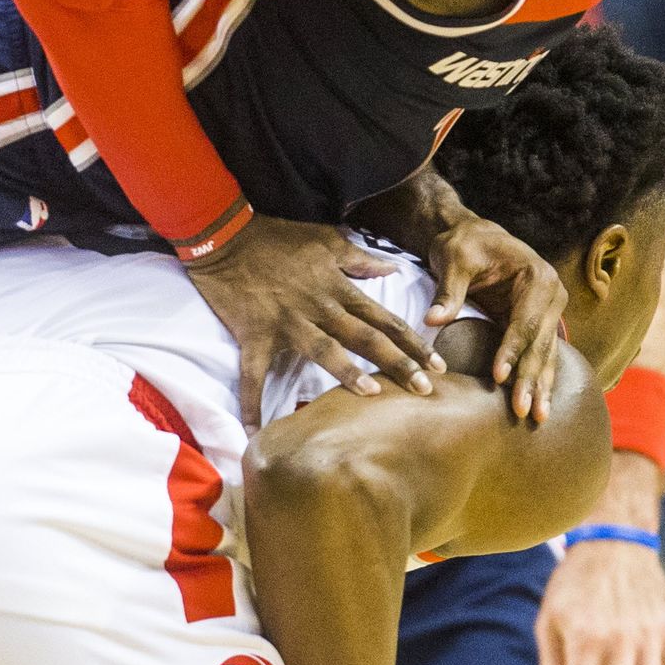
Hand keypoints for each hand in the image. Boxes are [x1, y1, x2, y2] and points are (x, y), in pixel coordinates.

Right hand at [184, 216, 437, 427]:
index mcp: (338, 288)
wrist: (225, 234)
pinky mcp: (255, 335)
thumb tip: (393, 269)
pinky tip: (254, 431)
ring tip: (372, 395)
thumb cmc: (276, 236)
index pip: (384, 320)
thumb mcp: (325, 239)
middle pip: (366, 339)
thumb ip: (360, 259)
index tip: (438, 366)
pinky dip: (251, 404)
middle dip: (398, 364)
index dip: (413, 343)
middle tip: (425, 390)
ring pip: (325, 351)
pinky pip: (254, 374)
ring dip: (348, 373)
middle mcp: (319, 308)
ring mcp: (288, 323)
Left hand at [421, 209, 568, 425]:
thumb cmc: (465, 244)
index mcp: (536, 277)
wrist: (477, 236)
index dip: (512, 350)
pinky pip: (540, 355)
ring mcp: (549, 311)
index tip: (499, 376)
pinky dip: (539, 380)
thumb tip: (432, 320)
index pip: (525, 320)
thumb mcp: (453, 259)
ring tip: (537, 417)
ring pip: (545, 354)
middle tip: (522, 410)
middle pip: (540, 343)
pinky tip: (539, 406)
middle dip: (530, 378)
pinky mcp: (540, 323)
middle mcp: (551, 295)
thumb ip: (448, 290)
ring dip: (540, 387)